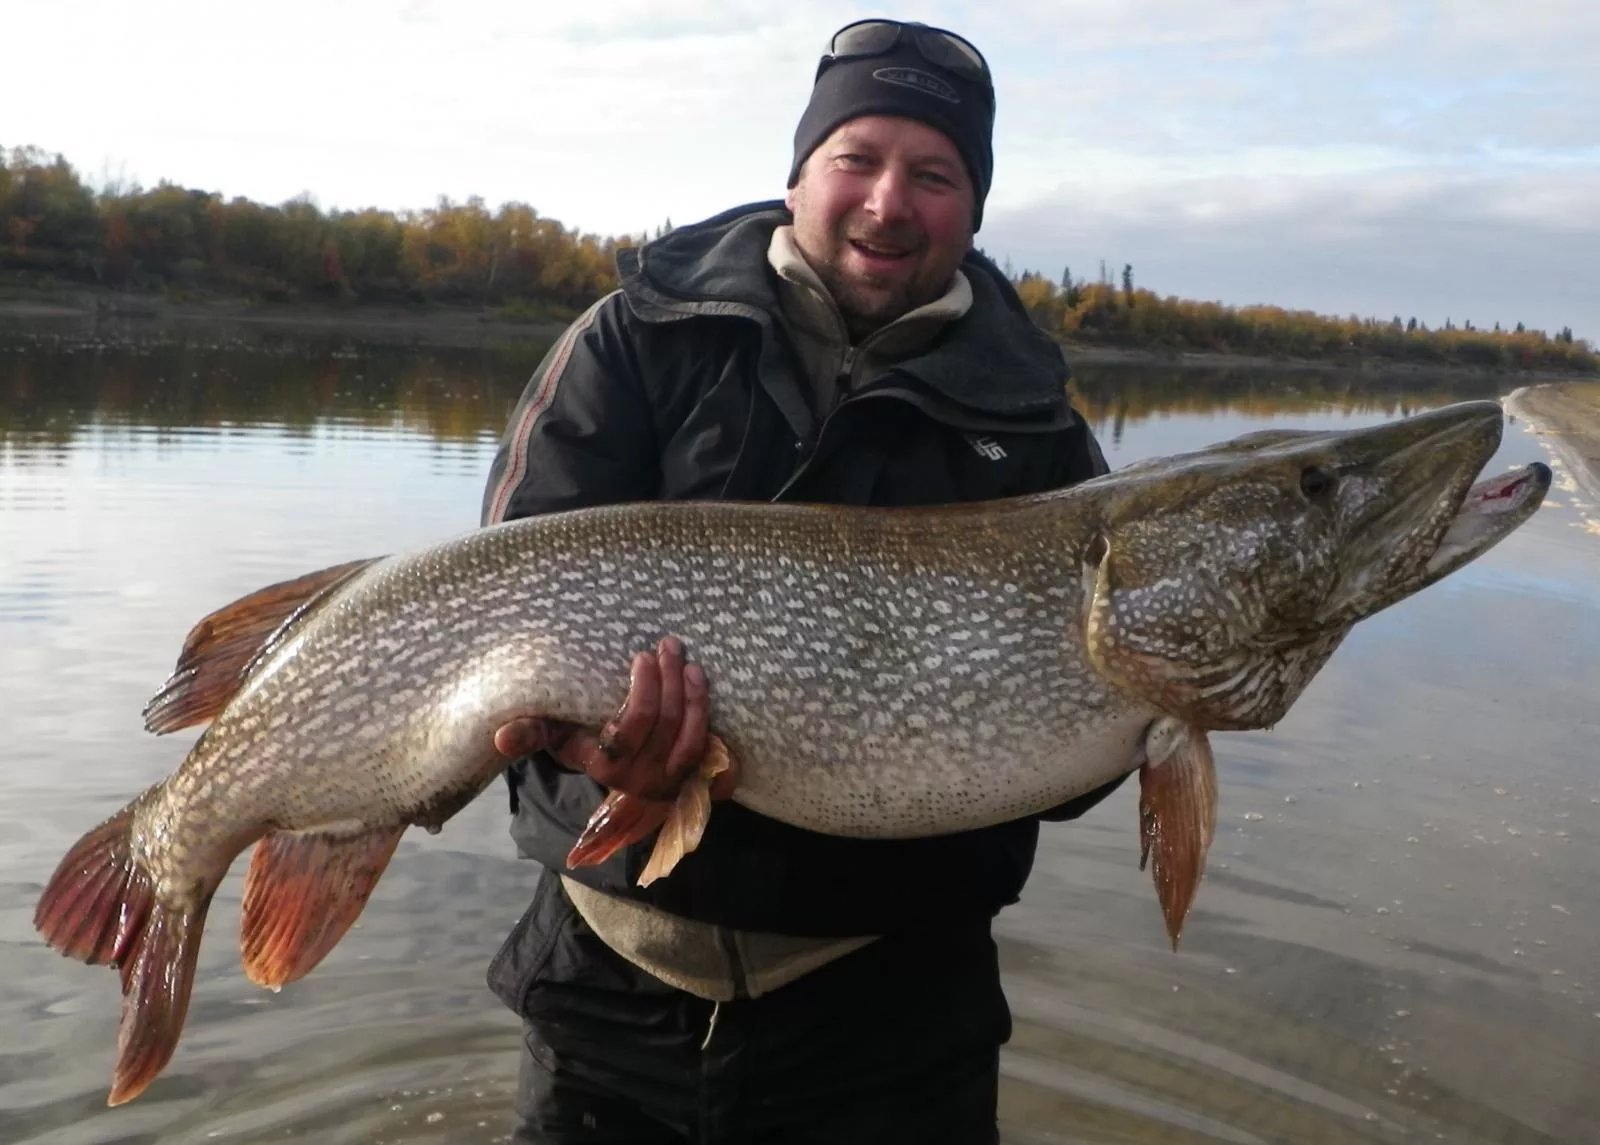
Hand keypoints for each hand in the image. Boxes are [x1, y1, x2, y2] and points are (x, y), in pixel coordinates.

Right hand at [492, 636, 735, 799]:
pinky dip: (709, 720)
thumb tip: (500, 736)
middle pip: (665, 727)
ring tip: (689, 663)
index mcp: (607, 766)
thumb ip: (532, 733)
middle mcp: (641, 780)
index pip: (631, 731)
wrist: (620, 773)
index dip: (644, 692)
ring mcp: (671, 782)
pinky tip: (704, 688)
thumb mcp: (558, 736)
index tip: (642, 656)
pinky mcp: (694, 778)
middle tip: (669, 645)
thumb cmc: (585, 741)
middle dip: (669, 680)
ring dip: (693, 697)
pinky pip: (709, 752)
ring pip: (689, 739)